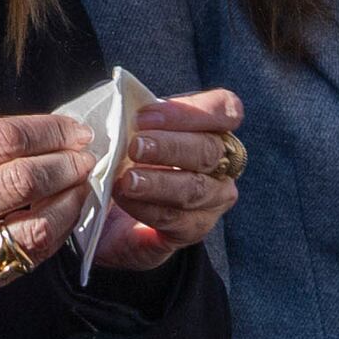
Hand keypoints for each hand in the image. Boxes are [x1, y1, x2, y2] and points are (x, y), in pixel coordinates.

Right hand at [0, 113, 92, 329]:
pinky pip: (26, 259)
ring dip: (70, 204)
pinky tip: (62, 220)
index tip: (75, 131)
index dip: (48, 131)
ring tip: (81, 190)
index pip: (0, 140)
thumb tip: (31, 135)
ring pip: (34, 227)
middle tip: (86, 159)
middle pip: (21, 180)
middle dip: (66, 165)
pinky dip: (54, 236)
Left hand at [98, 88, 245, 271]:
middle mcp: (222, 165)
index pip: (224, 110)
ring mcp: (212, 201)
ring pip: (194, 188)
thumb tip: (124, 107)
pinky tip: (126, 200)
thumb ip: (140, 120)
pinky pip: (176, 219)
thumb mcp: (135, 132)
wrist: (115, 213)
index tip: (145, 117)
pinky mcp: (193, 230)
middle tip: (136, 147)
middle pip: (208, 150)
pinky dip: (148, 208)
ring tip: (128, 179)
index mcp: (214, 130)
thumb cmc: (130, 160)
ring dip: (159, 182)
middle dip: (170, 147)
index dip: (189, 111)